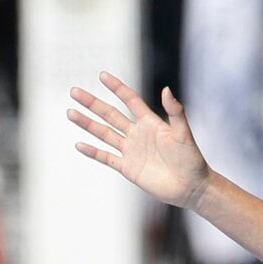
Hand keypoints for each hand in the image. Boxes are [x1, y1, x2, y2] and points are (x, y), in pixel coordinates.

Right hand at [68, 73, 210, 209]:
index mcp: (150, 123)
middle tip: (74, 91)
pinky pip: (107, 158)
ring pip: (104, 134)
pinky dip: (93, 152)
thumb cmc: (192, 160)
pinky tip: (79, 144)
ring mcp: (131, 151)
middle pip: (110, 115)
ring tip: (70, 112)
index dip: (117, 88)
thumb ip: (175, 112)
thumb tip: (166, 89)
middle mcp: (138, 134)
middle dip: (92, 103)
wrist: (192, 187)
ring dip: (87, 123)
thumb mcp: (184, 134)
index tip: (102, 75)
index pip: (130, 100)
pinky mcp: (128, 168)